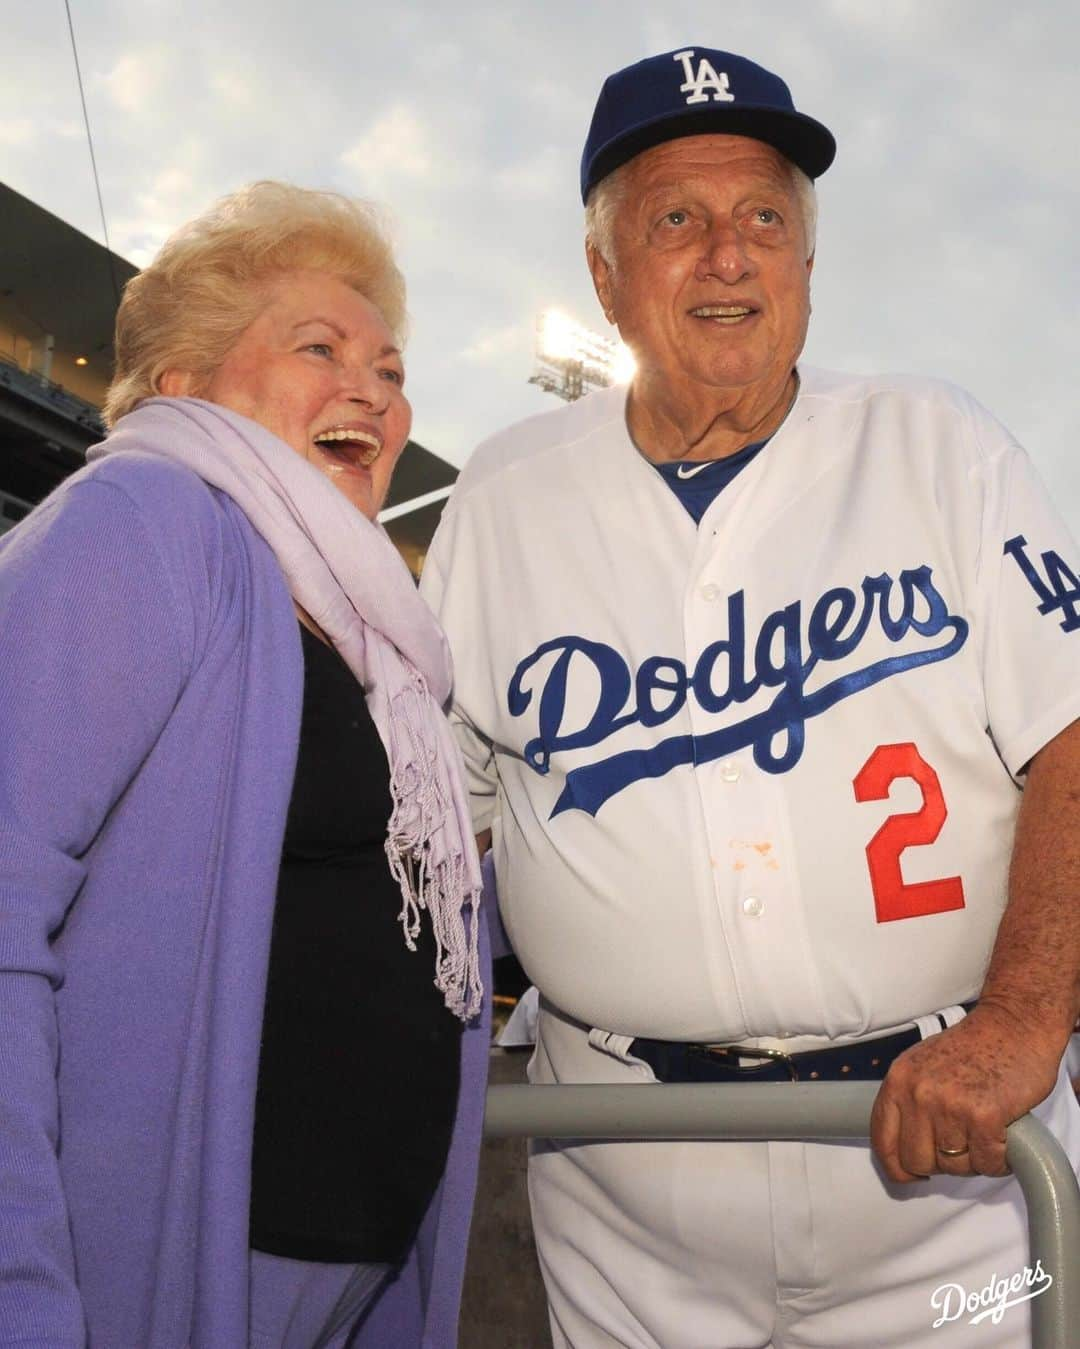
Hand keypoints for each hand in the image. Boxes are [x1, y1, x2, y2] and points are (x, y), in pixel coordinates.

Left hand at [870, 1002, 1063, 1182]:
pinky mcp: (984, 1116)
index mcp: (898, 1081)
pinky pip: (987, 1164)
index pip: (882, 1142)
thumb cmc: (973, 1047)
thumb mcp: (922, 1066)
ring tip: (985, 1133)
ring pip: (954, 1167)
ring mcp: (950, 1105)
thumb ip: (908, 1102)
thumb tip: (900, 1150)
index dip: (897, 1167)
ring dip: (974, 1160)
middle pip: (917, 1162)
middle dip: (941, 1164)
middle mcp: (918, 1093)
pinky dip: (999, 1160)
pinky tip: (1003, 1137)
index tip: (911, 1175)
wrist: (1014, 1024)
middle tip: (961, 1145)